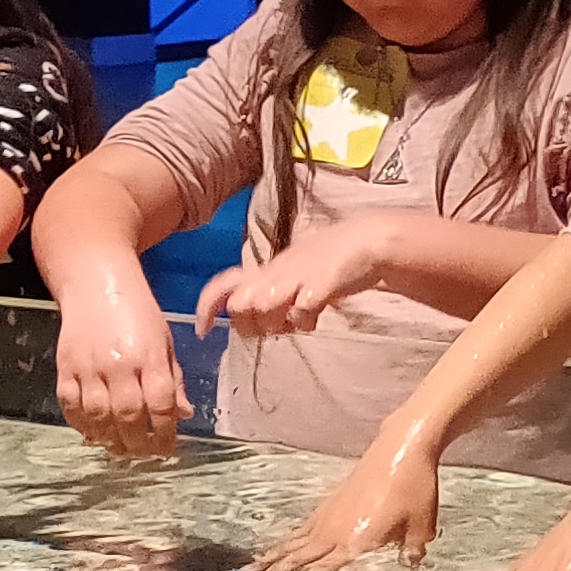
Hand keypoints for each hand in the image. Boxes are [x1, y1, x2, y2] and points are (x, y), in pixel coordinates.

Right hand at [53, 276, 190, 463]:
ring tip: (120, 449)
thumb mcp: (165, 342)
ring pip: (98, 415)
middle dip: (139, 443)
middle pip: (128, 415)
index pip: (161, 404)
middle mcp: (118, 364)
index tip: (169, 449)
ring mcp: (88, 366)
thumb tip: (183, 414)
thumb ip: (173, 380)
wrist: (96, 285)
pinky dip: (81, 424)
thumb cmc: (137, 313)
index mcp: (149, 357)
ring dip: (110, 439)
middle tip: (144, 454)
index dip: (166, 433)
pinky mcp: (65, 366)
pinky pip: (70, 404)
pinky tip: (93, 433)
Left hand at [197, 226, 379, 344]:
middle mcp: (275, 272)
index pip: (224, 284)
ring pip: (262, 306)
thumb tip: (262, 320)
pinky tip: (316, 317)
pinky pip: (301, 309)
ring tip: (296, 323)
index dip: (207, 306)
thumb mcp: (295, 272)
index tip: (202, 330)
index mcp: (267, 270)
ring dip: (276, 323)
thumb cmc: (332, 260)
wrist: (368, 240)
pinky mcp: (321, 283)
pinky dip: (304, 321)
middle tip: (273, 328)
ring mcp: (297, 276)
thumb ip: (275, 293)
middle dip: (250, 324)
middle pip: (239, 304)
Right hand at [255, 436, 442, 570]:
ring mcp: (331, 513)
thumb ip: (412, 549)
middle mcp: (338, 528)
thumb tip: (411, 565)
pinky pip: (304, 525)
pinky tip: (281, 543)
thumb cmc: (414, 486)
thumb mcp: (422, 524)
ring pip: (296, 540)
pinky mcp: (332, 502)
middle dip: (277, 569)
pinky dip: (289, 537)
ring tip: (251, 566)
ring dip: (274, 554)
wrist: (402, 448)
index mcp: (358, 538)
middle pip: (302, 554)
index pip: (330, 566)